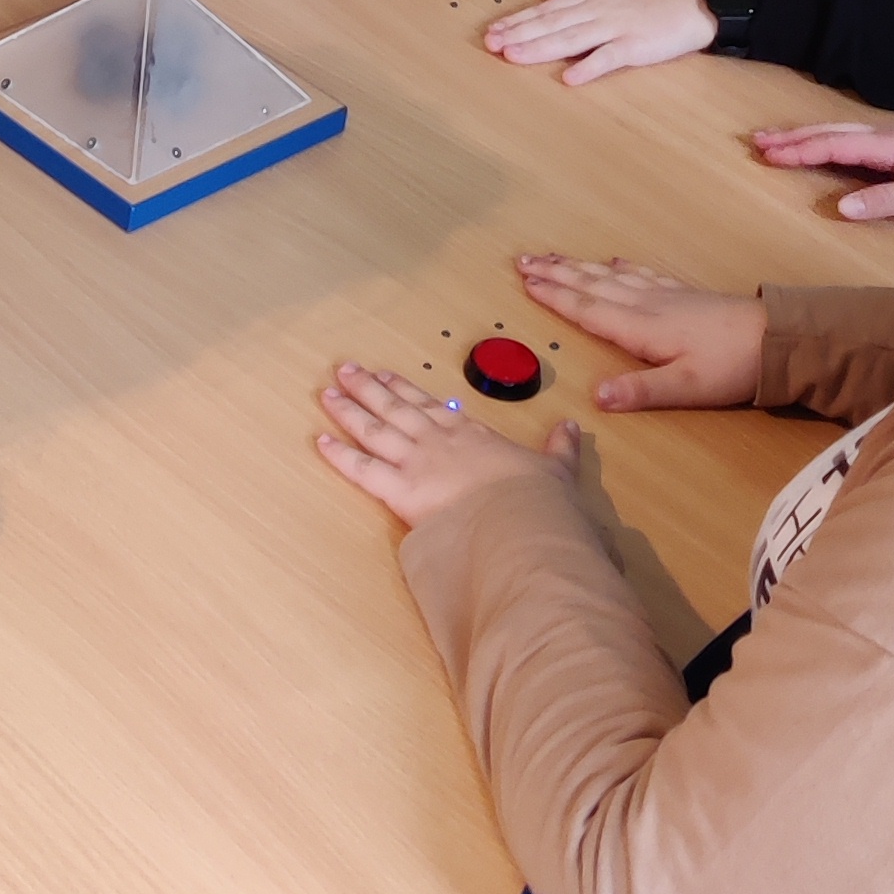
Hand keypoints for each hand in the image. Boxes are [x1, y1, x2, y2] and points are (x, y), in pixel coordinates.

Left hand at [316, 359, 576, 526]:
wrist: (520, 522)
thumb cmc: (536, 500)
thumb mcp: (556, 471)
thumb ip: (560, 449)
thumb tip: (573, 427)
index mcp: (471, 434)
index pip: (432, 407)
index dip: (407, 391)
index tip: (388, 377)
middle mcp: (438, 441)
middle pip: (396, 409)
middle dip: (369, 389)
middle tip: (347, 371)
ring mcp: (416, 461)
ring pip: (375, 430)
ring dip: (350, 411)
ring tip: (328, 393)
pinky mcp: (399, 490)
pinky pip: (363, 470)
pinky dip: (340, 456)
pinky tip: (321, 441)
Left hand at [483, 0, 716, 84]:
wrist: (695, 2)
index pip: (547, 9)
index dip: (519, 20)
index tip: (494, 29)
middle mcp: (598, 10)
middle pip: (552, 23)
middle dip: (519, 34)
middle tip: (491, 44)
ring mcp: (616, 28)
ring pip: (572, 38)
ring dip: (541, 48)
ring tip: (514, 56)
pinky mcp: (636, 47)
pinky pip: (609, 58)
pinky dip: (589, 67)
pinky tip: (569, 77)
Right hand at [516, 251, 765, 410]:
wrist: (776, 338)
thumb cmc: (731, 367)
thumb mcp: (687, 388)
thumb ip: (641, 391)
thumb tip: (596, 396)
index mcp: (641, 327)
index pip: (588, 309)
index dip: (555, 296)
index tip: (525, 281)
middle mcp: (646, 304)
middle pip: (592, 286)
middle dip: (557, 273)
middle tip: (522, 260)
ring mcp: (665, 295)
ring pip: (611, 277)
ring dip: (579, 267)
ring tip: (553, 257)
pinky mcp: (682, 294)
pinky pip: (640, 274)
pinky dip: (619, 268)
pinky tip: (612, 263)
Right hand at [752, 123, 893, 223]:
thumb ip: (886, 201)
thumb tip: (840, 207)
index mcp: (892, 146)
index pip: (836, 146)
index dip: (801, 150)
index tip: (768, 154)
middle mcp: (890, 137)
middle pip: (833, 133)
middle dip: (795, 138)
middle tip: (759, 142)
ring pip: (844, 135)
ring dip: (809, 137)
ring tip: (780, 142)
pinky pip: (857, 142)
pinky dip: (831, 143)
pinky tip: (826, 149)